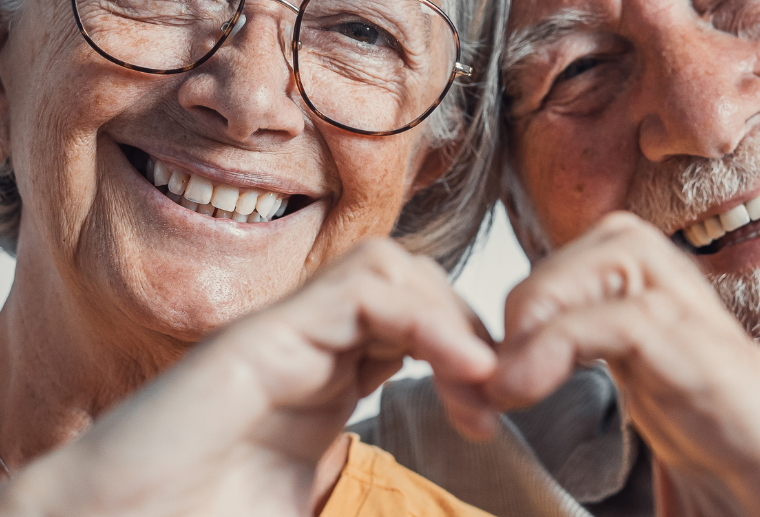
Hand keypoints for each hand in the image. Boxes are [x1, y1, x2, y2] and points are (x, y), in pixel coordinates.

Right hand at [0, 238, 496, 516]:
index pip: (413, 329)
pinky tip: (458, 370)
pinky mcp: (261, 337)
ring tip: (481, 384)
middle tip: (498, 403)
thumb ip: (356, 497)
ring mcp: (281, 338)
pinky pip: (363, 285)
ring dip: (452, 314)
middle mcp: (304, 352)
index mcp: (319, 391)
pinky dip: (426, 316)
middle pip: (410, 287)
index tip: (490, 424)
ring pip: (392, 268)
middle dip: (471, 330)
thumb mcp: (306, 506)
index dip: (467, 360)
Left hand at [485, 213, 759, 516]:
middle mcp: (703, 347)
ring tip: (511, 374)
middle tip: (499, 367)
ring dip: (547, 296)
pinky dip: (561, 338)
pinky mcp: (730, 384)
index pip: (608, 284)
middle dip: (538, 284)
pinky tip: (527, 390)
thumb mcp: (680, 505)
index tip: (485, 386)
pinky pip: (632, 316)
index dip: (535, 312)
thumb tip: (554, 513)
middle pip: (617, 240)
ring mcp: (722, 356)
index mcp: (684, 374)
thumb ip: (633, 496)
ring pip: (627, 251)